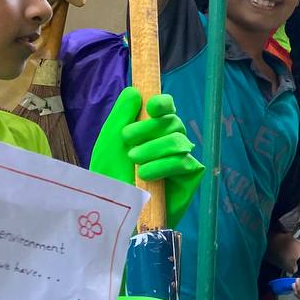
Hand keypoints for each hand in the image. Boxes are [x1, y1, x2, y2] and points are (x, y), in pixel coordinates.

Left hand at [89, 88, 205, 226]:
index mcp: (153, 130)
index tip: (153, 106)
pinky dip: (162, 165)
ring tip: (134, 161)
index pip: (167, 109)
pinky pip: (183, 162)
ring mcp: (182, 159)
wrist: (113, 209)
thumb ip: (121, 115)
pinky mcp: (190, 178)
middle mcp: (170, 141)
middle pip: (173, 122)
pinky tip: (145, 174)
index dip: (164, 103)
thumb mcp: (110, 143)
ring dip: (153, 148)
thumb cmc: (110, 177)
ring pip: (178, 141)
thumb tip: (135, 90)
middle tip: (127, 139)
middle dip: (149, 128)